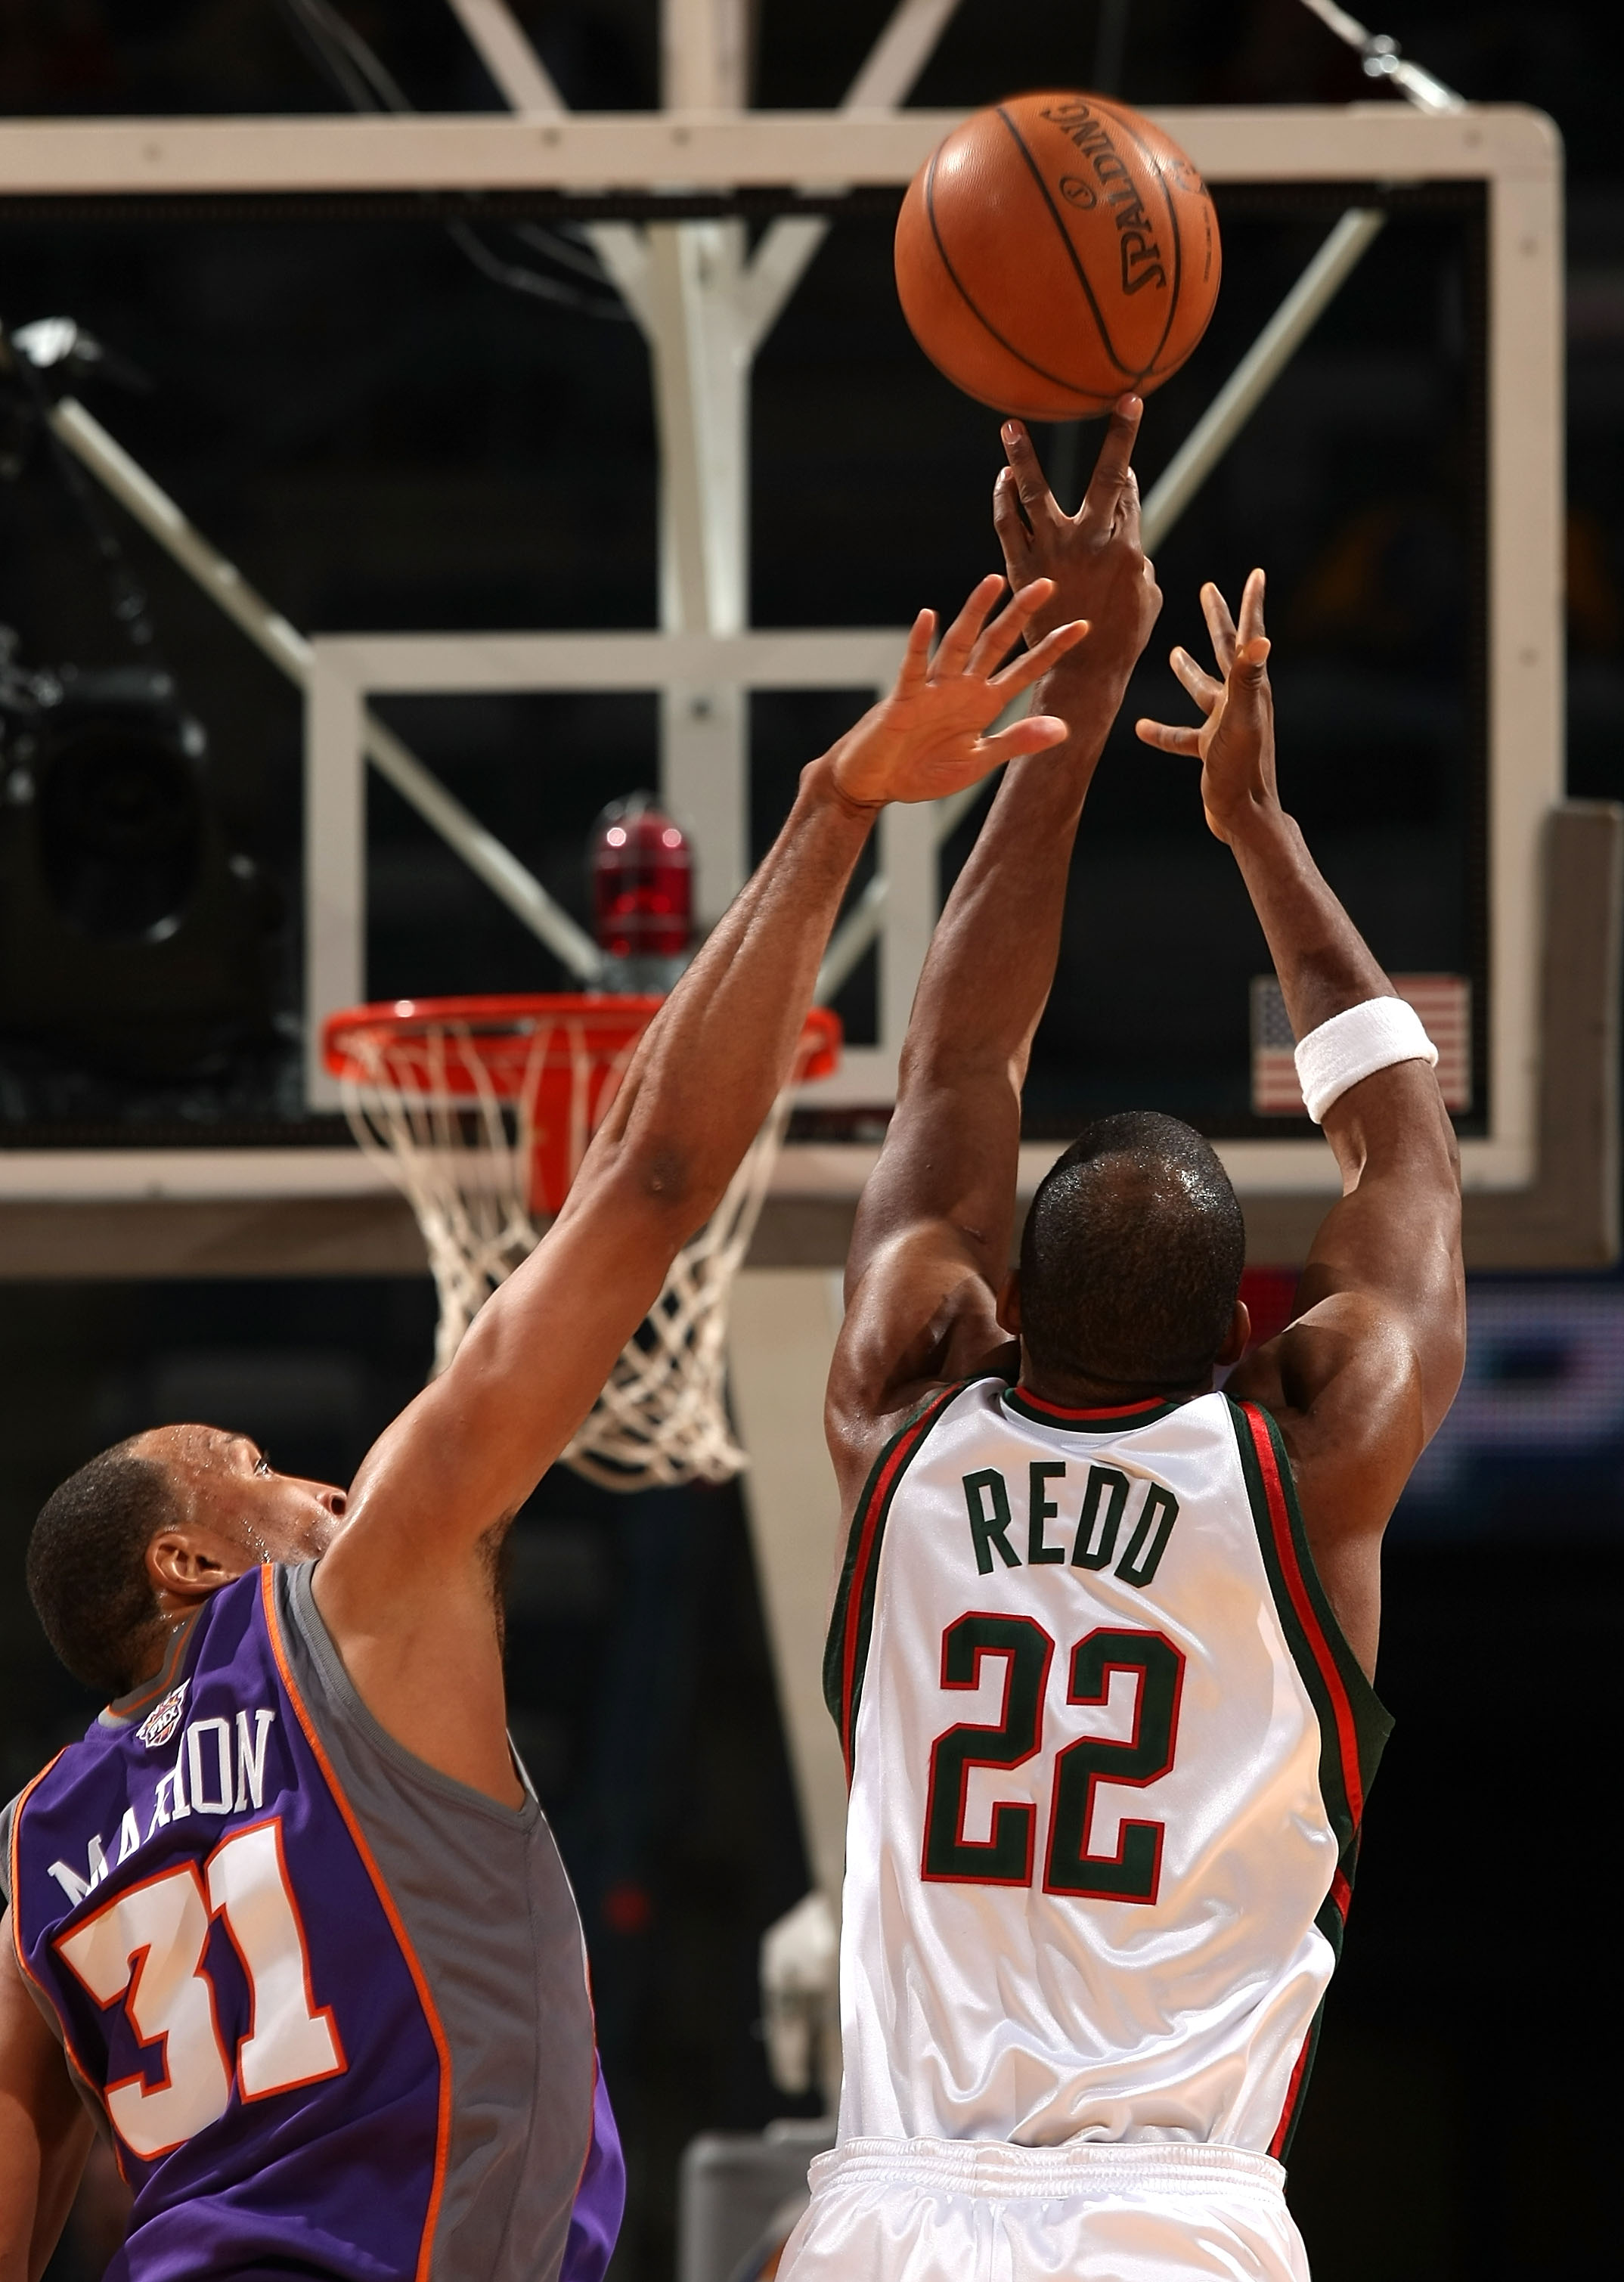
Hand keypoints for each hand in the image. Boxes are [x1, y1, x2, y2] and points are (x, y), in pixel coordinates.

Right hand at [829, 574, 1086, 808]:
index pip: (1025, 670)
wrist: (876, 783)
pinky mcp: (904, 699)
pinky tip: (929, 617)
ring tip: (994, 583)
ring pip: (958, 644)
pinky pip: (913, 668)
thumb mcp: (978, 762)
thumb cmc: (923, 772)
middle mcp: (962, 688)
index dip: (1052, 649)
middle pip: (996, 643)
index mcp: (983, 704)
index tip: (1082, 626)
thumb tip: (1063, 729)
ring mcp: (932, 690)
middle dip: (1020, 615)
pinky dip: (920, 644)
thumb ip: (1016, 742)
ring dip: (975, 614)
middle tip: (1047, 584)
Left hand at [992, 396, 1161, 687]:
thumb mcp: (1146, 599)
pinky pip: (1008, 523)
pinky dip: (1004, 499)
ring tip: (1010, 426)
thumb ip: (1140, 564)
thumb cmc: (1120, 641)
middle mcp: (1092, 541)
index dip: (1128, 467)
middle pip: (1108, 477)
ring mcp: (1053, 551)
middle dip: (1121, 437)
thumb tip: (1133, 546)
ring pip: (1036, 492)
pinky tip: (1003, 478)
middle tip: (1121, 401)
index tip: (1125, 447)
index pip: (1130, 495)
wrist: (1083, 673)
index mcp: (1128, 548)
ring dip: (1024, 456)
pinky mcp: (1021, 567)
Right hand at [1134, 569, 1276, 845]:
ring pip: (1202, 689)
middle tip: (1209, 590)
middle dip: (1217, 619)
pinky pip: (1181, 735)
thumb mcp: (1242, 718)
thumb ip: (1246, 678)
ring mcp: (1224, 725)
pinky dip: (1162, 731)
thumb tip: (1259, 638)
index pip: (1247, 636)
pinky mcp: (1210, 749)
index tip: (1256, 574)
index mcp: (1249, 687)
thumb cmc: (1242, 767)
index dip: (1250, 603)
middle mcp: (1239, 701)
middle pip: (1225, 651)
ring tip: (1175, 652)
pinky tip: (1141, 727)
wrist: (1244, 815)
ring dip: (1189, 670)